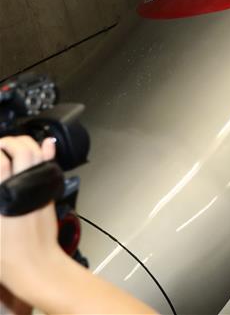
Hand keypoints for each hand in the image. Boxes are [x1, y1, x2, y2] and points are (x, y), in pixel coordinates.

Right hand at [0, 137, 60, 290]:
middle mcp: (22, 186)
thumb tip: (1, 181)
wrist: (34, 264)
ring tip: (13, 145)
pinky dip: (47, 152)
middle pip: (20, 149)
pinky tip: (45, 145)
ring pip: (37, 153)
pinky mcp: (49, 193)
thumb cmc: (6, 253)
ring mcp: (38, 187)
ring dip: (25, 144)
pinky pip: (49, 166)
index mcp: (2, 193)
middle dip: (7, 142)